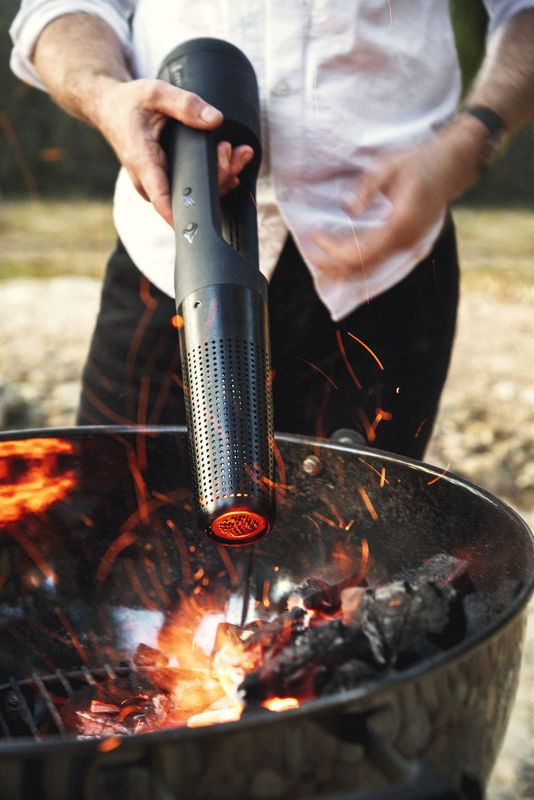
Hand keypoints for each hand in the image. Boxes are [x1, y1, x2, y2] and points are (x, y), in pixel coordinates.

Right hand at [95, 78, 253, 225]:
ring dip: (220, 177)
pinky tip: (230, 164)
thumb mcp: (155, 93)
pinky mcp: (166, 181)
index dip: (186, 214)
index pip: (163, 200)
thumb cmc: (129, 103)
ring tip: (236, 153)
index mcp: (142, 162)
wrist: (111, 109)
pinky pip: (191, 188)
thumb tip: (214, 120)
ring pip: (192, 194)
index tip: (207, 217)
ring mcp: (157, 184)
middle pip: (186, 198)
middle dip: (216, 179)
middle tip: (231, 151)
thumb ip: (185, 104)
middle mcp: (148, 181)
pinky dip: (214, 176)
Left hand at [312, 116, 486, 278]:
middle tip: (309, 252)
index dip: (333, 250)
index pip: (360, 252)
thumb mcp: (389, 164)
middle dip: (332, 265)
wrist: (454, 163)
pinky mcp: (406, 243)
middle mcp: (405, 240)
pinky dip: (356, 262)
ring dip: (342, 267)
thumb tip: (348, 209)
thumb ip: (367, 188)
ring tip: (319, 256)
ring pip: (369, 269)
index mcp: (400, 222)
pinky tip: (339, 257)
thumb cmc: (421, 159)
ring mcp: (408, 245)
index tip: (315, 234)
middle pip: (362, 268)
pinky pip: (377, 261)